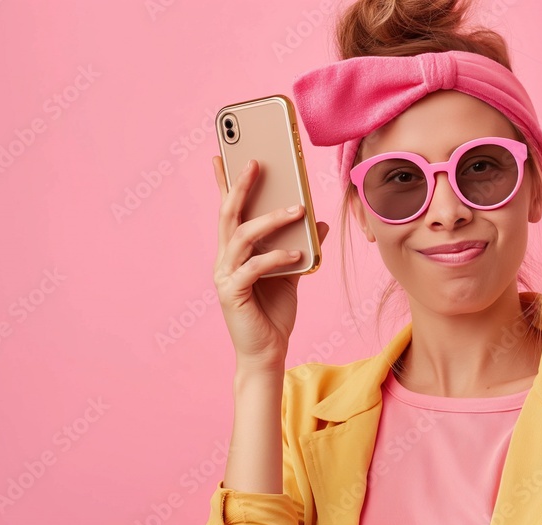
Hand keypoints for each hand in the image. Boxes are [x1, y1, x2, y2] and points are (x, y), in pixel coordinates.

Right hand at [211, 156, 329, 372]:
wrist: (267, 353)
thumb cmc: (274, 313)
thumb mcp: (292, 274)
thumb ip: (301, 247)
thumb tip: (318, 221)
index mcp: (235, 252)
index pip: (228, 211)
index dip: (224, 183)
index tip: (223, 154)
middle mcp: (224, 260)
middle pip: (229, 214)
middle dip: (240, 186)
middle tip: (255, 160)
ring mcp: (225, 276)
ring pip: (241, 236)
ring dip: (269, 220)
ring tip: (297, 209)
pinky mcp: (232, 293)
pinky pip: (253, 267)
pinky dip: (276, 257)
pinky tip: (296, 254)